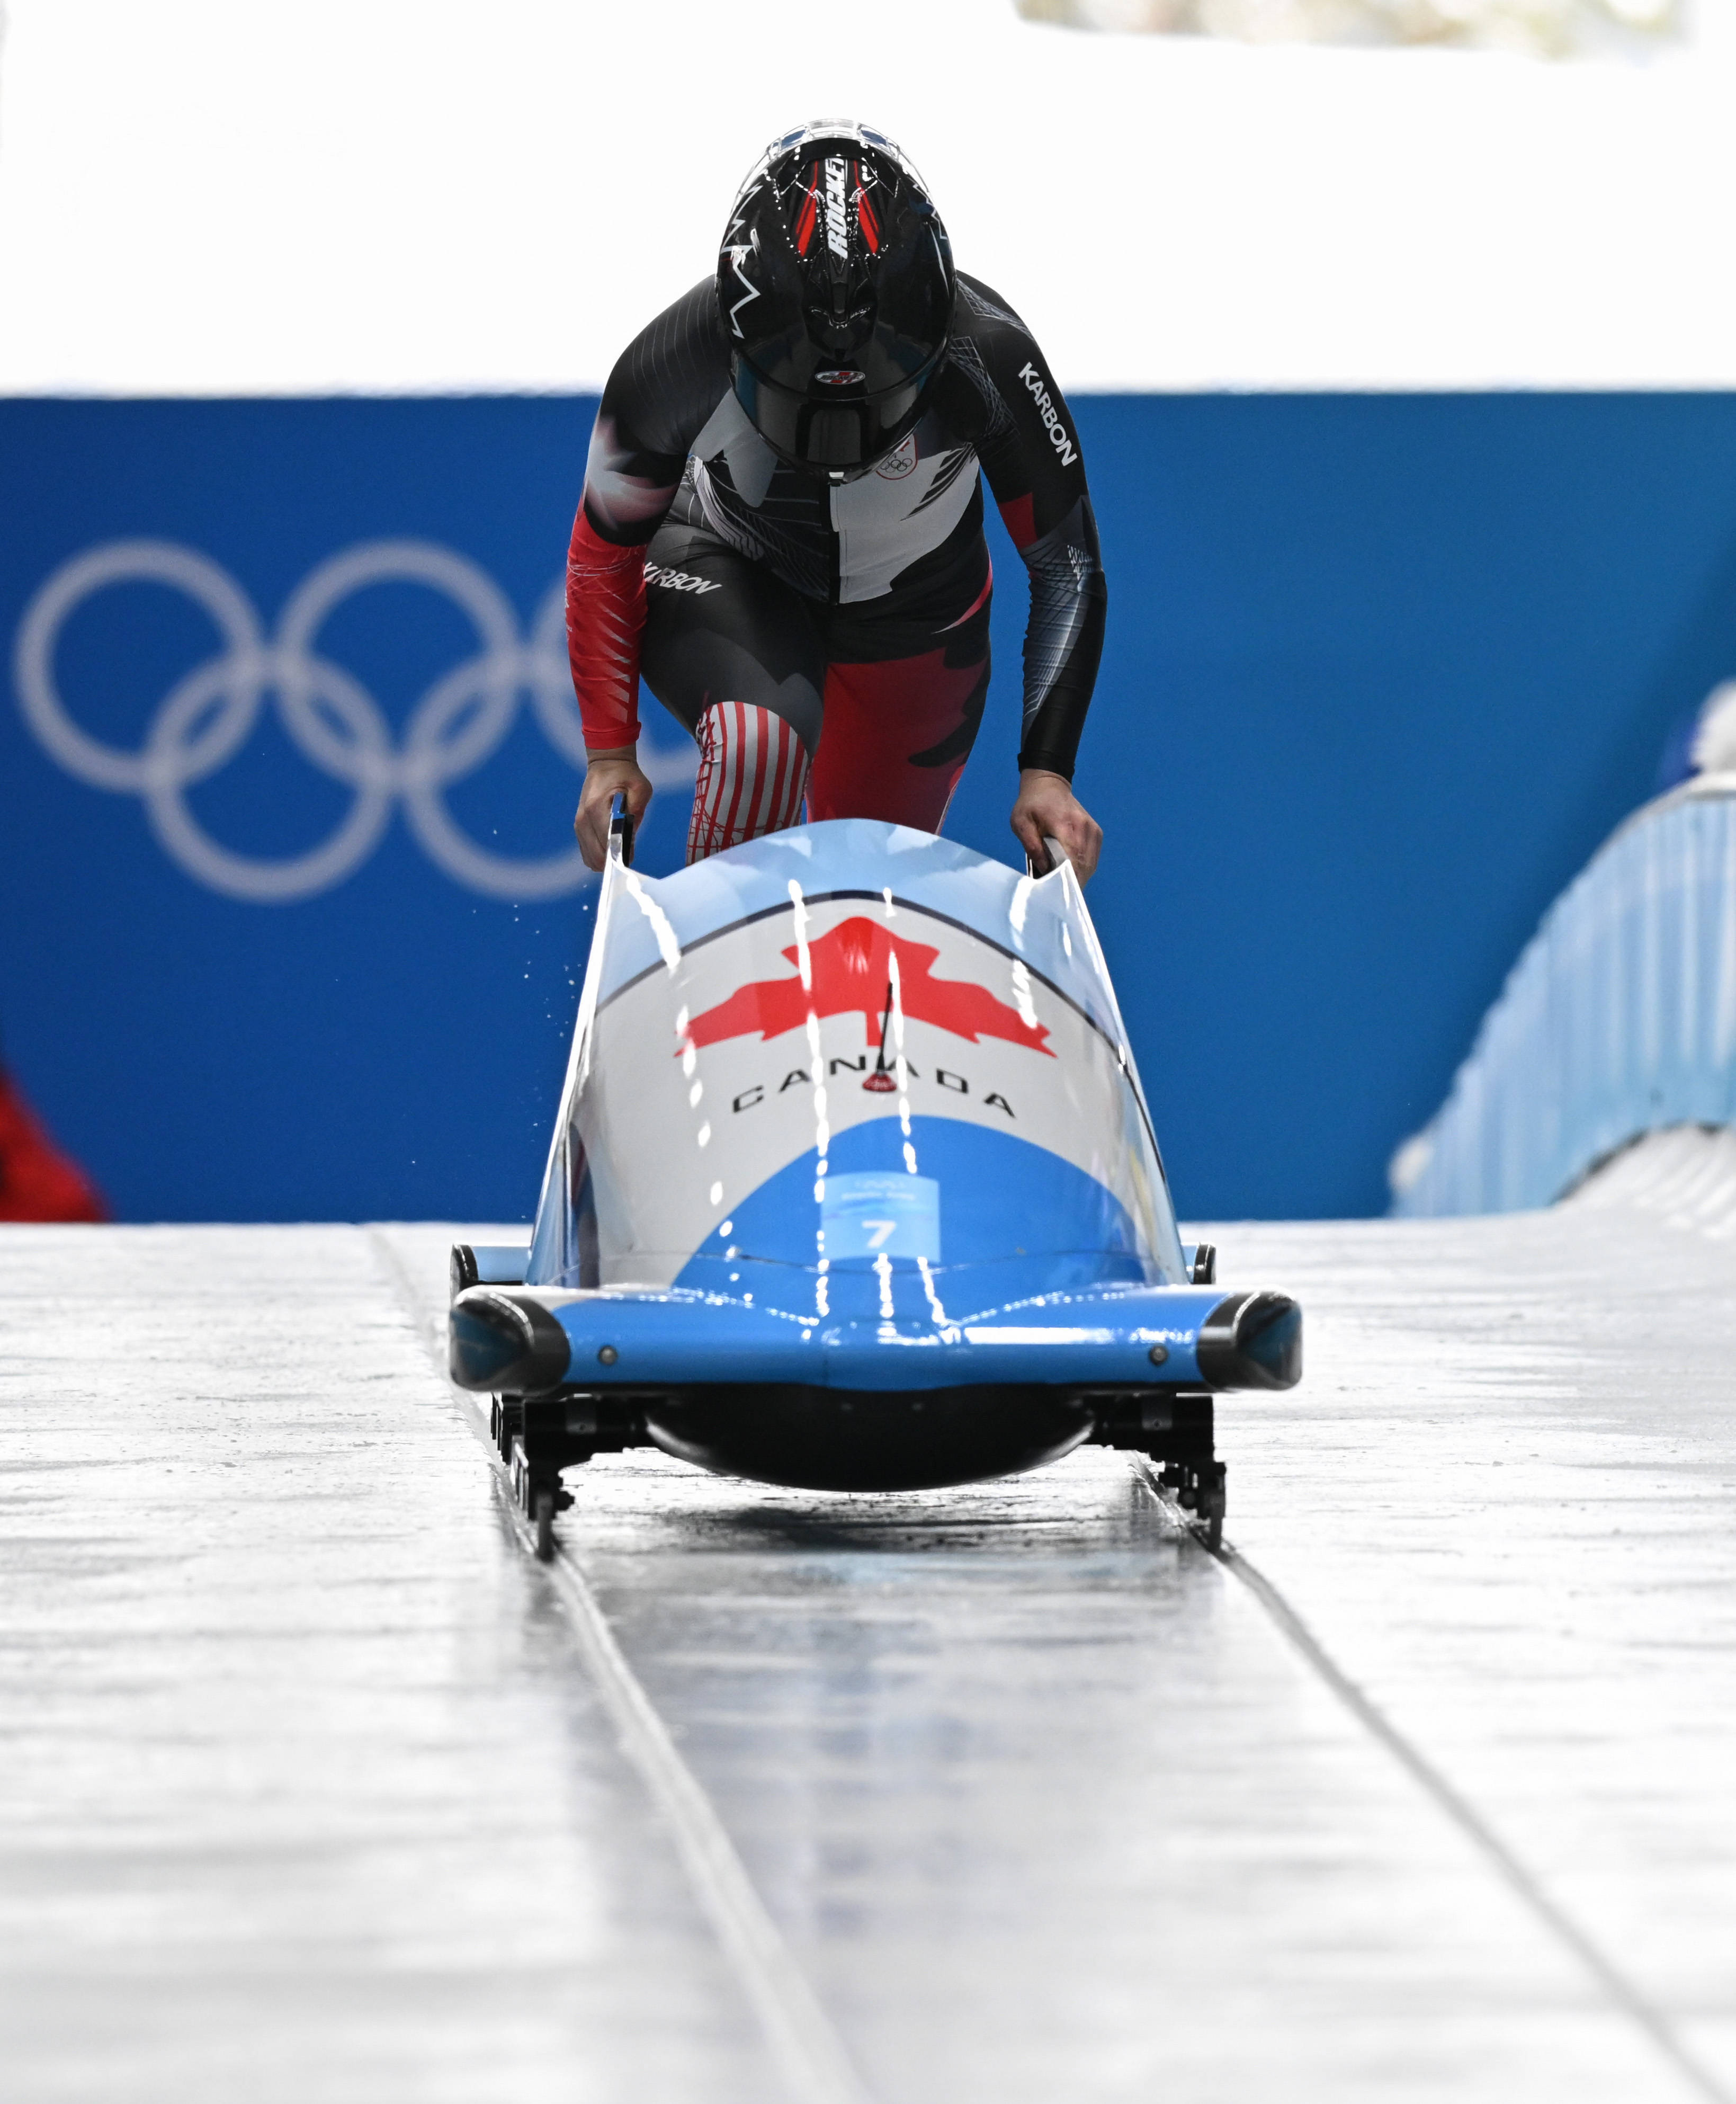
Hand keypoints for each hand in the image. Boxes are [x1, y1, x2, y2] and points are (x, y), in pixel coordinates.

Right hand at [574, 749, 652, 871]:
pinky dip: (598, 855)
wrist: (606, 764)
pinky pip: (586, 852)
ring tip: (620, 850)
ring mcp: (579, 824)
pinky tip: (611, 848)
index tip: (631, 855)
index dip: (620, 854)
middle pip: (596, 857)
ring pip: (590, 858)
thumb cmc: (625, 775)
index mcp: (596, 809)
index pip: (606, 844)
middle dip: (613, 861)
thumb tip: (630, 838)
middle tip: (627, 854)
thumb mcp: (640, 788)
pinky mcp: (579, 827)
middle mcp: (583, 819)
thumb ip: (637, 811)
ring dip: (605, 860)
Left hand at [1010, 768, 1101, 882]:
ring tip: (1065, 888)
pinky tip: (1072, 874)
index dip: (1067, 878)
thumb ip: (1031, 845)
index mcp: (1064, 824)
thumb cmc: (1031, 805)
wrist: (1048, 785)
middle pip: (1084, 864)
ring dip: (1079, 877)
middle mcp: (1084, 827)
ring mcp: (1092, 830)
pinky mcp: (1096, 832)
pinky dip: (1084, 868)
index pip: (1072, 858)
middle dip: (1072, 882)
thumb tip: (1045, 867)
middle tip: (1059, 896)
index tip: (1059, 893)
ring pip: (1091, 864)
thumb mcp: (1021, 823)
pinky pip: (1093, 858)